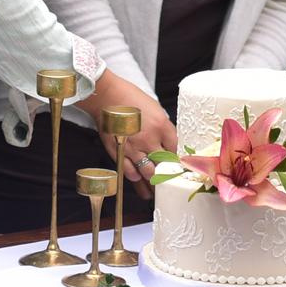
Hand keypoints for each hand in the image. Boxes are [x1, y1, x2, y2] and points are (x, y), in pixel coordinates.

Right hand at [80, 70, 175, 188]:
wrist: (107, 96)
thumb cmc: (131, 99)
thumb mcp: (156, 110)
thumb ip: (163, 129)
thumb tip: (169, 145)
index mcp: (162, 127)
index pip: (176, 151)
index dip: (177, 161)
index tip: (178, 167)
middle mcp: (150, 140)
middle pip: (164, 166)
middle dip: (168, 176)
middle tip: (169, 182)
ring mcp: (134, 148)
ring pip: (148, 173)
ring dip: (153, 182)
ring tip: (156, 190)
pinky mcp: (119, 152)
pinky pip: (130, 171)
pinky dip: (136, 178)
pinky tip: (139, 180)